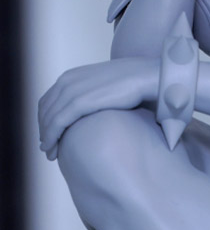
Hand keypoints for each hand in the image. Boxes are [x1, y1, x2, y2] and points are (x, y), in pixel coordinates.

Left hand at [39, 57, 158, 159]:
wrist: (146, 76)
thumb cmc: (133, 84)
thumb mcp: (104, 87)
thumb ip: (93, 96)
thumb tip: (94, 113)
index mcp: (71, 76)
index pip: (49, 100)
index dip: (45, 118)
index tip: (49, 134)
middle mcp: (67, 81)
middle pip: (45, 110)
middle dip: (43, 130)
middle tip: (47, 148)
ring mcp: (72, 90)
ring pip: (49, 118)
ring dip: (46, 138)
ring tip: (50, 153)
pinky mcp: (79, 101)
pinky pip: (57, 123)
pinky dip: (51, 137)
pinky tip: (52, 149)